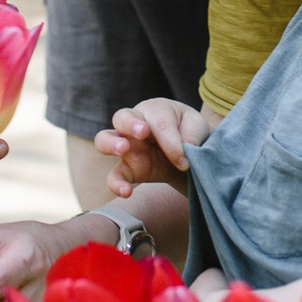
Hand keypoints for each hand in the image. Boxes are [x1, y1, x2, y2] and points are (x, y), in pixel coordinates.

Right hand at [92, 99, 211, 196]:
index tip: (185, 161)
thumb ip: (192, 134)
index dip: (171, 142)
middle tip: (143, 133)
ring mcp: (128, 146)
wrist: (188, 152)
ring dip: (111, 143)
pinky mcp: (127, 169)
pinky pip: (114, 175)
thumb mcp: (197, 127)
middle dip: (130, 123)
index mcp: (155, 110)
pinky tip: (126, 192)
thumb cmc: (189, 132)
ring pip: (104, 139)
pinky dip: (116, 184)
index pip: (159, 121)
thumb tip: (184, 152)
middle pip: (121, 117)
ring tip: (123, 149)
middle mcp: (135, 124)